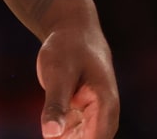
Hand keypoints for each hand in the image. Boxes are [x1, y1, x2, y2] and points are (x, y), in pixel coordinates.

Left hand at [36, 22, 118, 137]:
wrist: (71, 29)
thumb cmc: (67, 46)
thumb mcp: (58, 73)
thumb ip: (55, 105)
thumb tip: (50, 135)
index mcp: (106, 103)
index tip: (59, 138)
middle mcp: (104, 112)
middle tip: (53, 127)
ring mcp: (94, 114)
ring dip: (67, 138)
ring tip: (55, 117)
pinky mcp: (83, 113)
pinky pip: (75, 133)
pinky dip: (62, 133)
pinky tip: (50, 128)